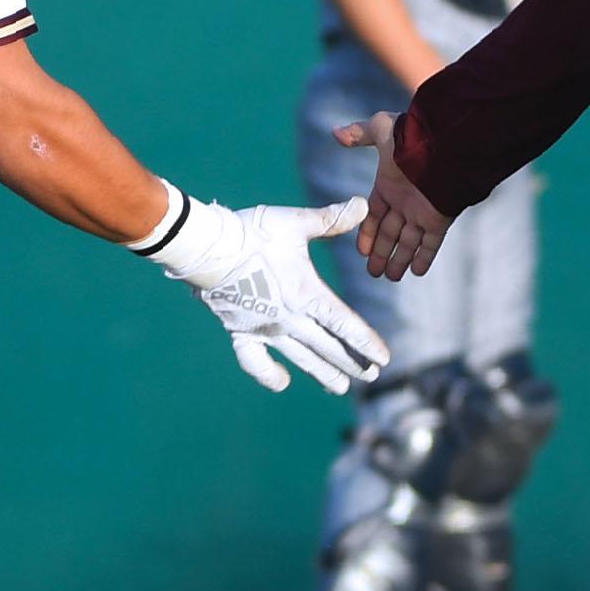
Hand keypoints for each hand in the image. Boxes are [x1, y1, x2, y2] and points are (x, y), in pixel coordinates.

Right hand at [156, 198, 391, 394]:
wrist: (205, 247)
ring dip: (323, 373)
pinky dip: (269, 374)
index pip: (344, 324)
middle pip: (328, 347)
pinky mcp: (240, 331)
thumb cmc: (252, 232)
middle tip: (371, 376)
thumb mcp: (295, 223)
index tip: (384, 359)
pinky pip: (255, 361)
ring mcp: (264, 328)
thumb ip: (331, 220)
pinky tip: (282, 383)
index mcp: (306, 293)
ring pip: (300, 357)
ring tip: (340, 387)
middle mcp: (289, 317)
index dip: (366, 342)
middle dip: (352, 362)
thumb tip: (362, 203)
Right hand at [335, 112, 455, 280]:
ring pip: (408, 242)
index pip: (375, 214)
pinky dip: (424, 257)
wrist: (445, 144)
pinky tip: (416, 272)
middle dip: (382, 253)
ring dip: (399, 260)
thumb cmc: (411, 136)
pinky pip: (430, 243)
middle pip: (391, 233)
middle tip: (373, 273)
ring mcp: (423, 211)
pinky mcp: (439, 219)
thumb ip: (359, 133)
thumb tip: (336, 133)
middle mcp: (405, 201)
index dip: (368, 232)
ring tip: (390, 278)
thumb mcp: (381, 130)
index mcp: (390, 184)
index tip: (362, 250)